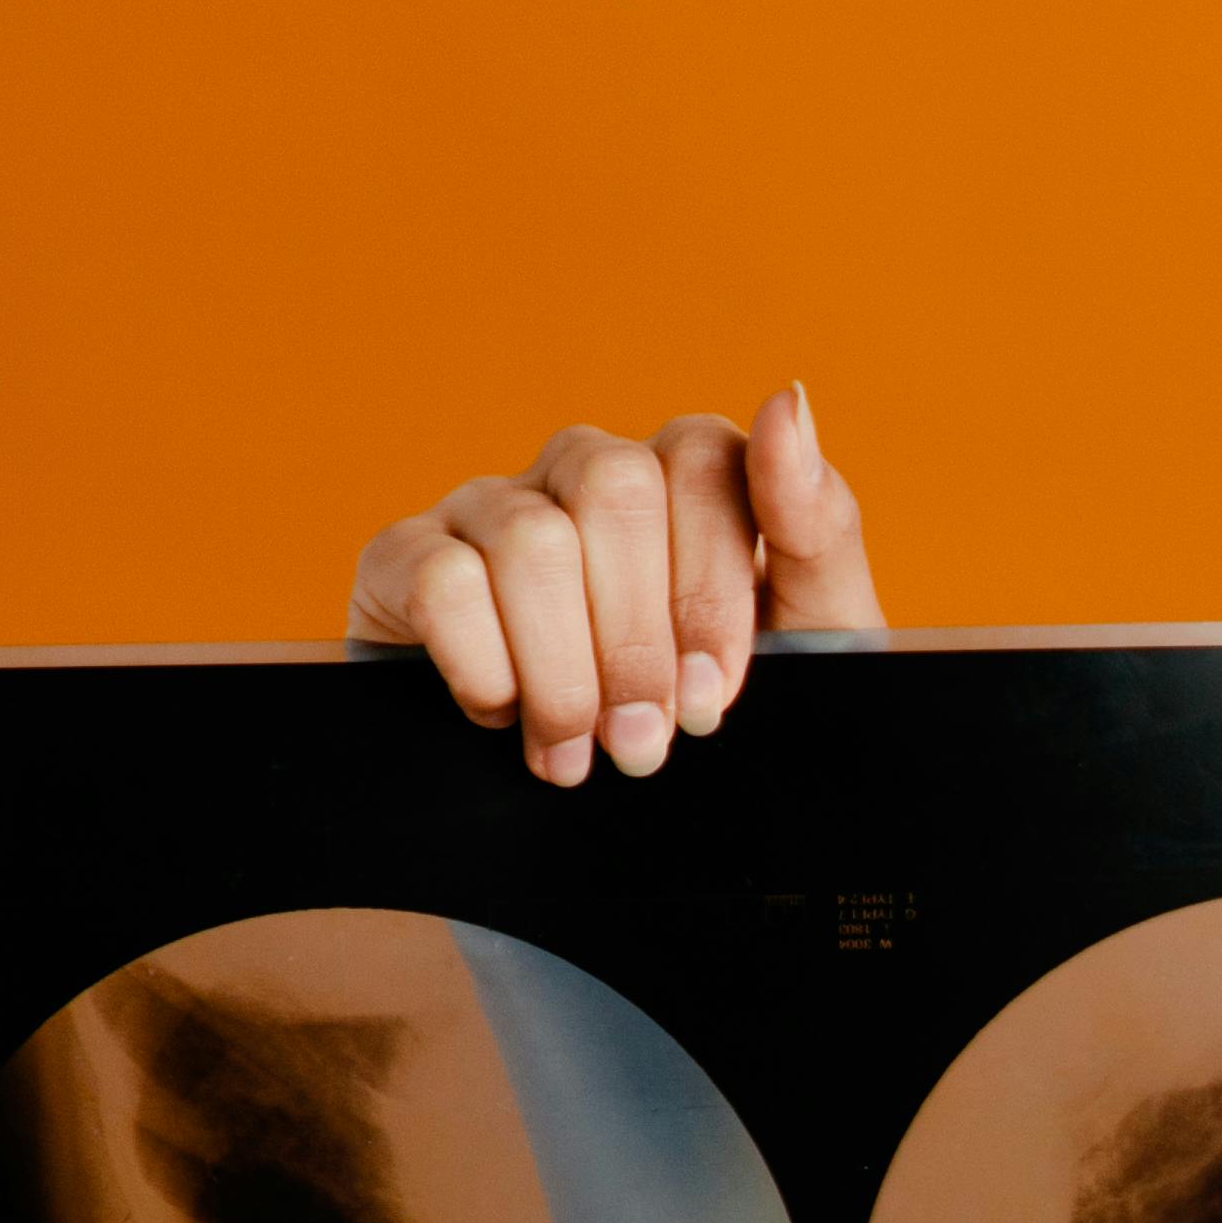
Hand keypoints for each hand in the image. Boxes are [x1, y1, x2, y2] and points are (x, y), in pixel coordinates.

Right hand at [346, 380, 880, 785]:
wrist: (626, 820)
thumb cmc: (711, 711)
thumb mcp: (805, 639)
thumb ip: (816, 527)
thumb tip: (789, 402)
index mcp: (681, 478)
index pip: (702, 456)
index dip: (711, 585)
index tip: (715, 692)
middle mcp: (582, 472)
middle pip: (615, 487)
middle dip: (639, 637)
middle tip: (648, 739)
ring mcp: (490, 506)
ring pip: (532, 540)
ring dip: (565, 672)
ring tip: (582, 750)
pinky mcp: (405, 558)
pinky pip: (443, 581)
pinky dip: (486, 668)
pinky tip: (506, 715)